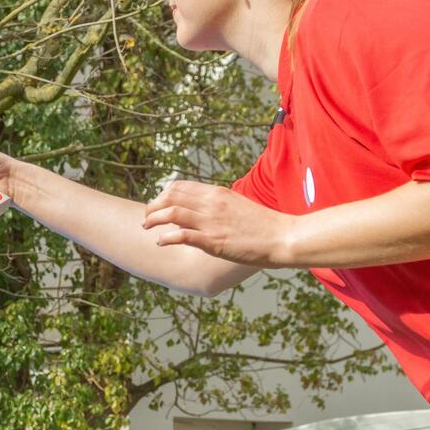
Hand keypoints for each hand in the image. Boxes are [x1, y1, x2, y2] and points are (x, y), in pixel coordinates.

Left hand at [142, 180, 290, 265]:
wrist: (283, 237)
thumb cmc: (263, 225)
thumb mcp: (238, 206)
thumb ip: (218, 205)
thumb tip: (201, 208)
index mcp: (217, 193)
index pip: (180, 186)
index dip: (162, 195)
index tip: (157, 205)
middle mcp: (212, 204)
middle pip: (170, 196)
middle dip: (152, 206)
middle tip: (146, 217)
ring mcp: (212, 222)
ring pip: (171, 213)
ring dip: (153, 220)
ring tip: (147, 228)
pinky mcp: (214, 241)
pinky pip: (181, 235)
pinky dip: (165, 238)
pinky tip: (160, 242)